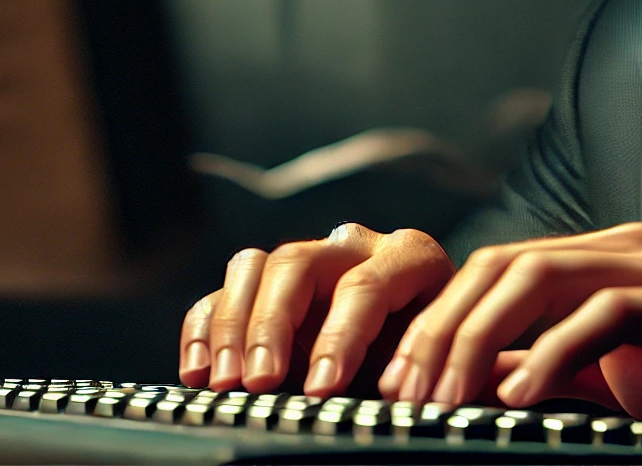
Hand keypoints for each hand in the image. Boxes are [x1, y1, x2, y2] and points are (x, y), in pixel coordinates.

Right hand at [178, 224, 454, 395]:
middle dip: (273, 326)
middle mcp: (355, 247)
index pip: (367, 285)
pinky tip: (197, 373)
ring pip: (257, 267)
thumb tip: (406, 395)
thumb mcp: (444, 364)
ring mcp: (307, 260)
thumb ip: (429, 370)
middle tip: (260, 383)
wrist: (421, 356)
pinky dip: (204, 328)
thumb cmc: (437, 361)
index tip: (321, 390)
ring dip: (232, 326)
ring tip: (224, 382)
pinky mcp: (267, 286)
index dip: (341, 338)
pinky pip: (224, 290)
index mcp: (410, 257)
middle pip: (299, 263)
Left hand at [379, 221, 641, 454]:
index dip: (437, 318)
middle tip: (406, 393)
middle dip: (442, 329)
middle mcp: (630, 251)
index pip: (497, 267)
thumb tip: (485, 381)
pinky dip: (558, 351)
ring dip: (482, 337)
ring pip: (544, 276)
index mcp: (606, 261)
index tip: (396, 380)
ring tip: (449, 396)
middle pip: (505, 264)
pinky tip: (522, 395)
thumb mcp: (625, 375)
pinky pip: (614, 312)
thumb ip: (560, 365)